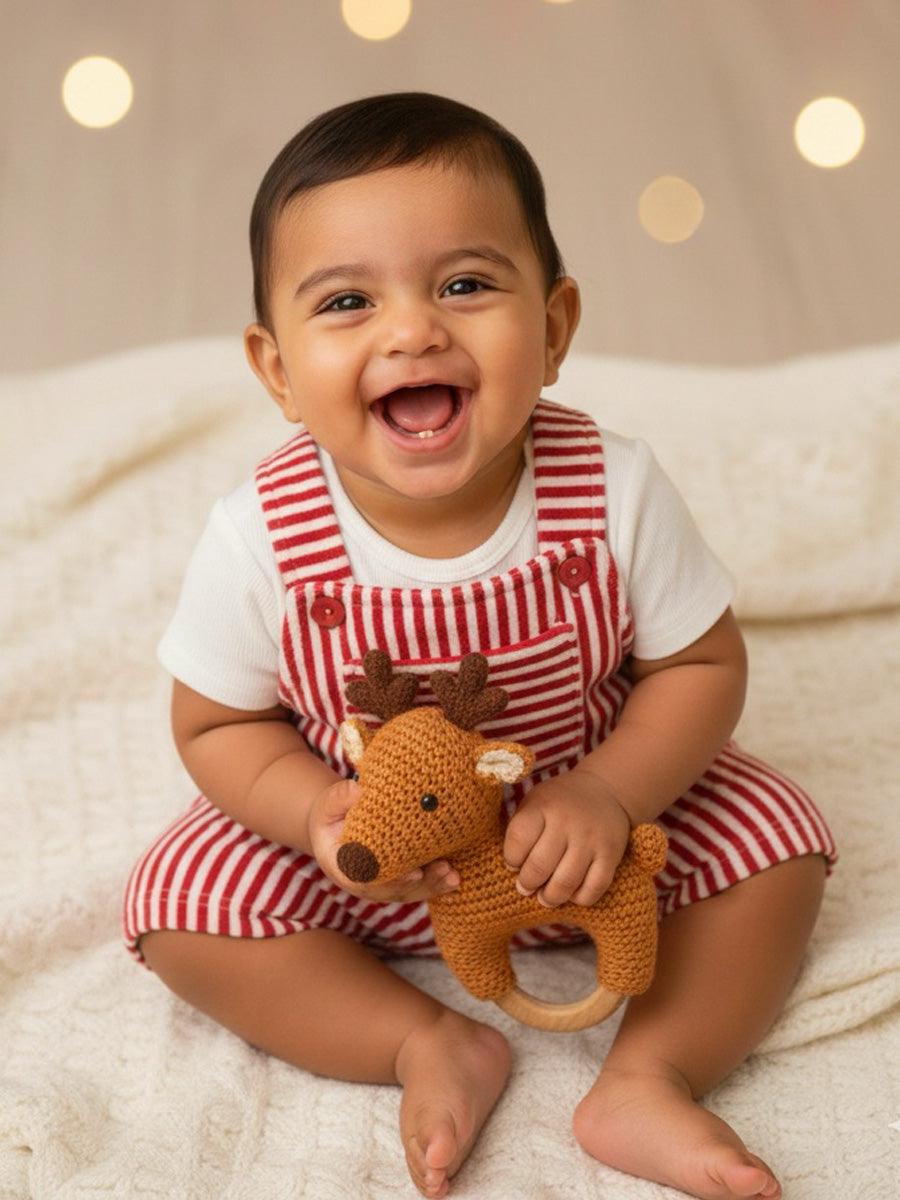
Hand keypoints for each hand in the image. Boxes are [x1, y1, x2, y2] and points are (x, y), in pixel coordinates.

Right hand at [308, 778, 459, 902]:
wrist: (335, 822)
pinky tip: (455, 879)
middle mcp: (359, 881)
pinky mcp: (393, 880)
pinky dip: (434, 885)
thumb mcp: (331, 802)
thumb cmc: (332, 811)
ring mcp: (377, 884)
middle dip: (420, 884)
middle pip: (391, 891)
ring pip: (406, 892)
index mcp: (340, 865)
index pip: (365, 879)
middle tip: (444, 870)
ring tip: (453, 876)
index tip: (414, 874)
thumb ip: (342, 797)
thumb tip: (361, 789)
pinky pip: (414, 888)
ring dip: (431, 886)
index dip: (390, 880)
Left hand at [503, 770, 630, 907]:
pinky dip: (580, 898)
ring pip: (566, 882)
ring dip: (551, 897)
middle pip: (539, 866)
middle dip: (527, 884)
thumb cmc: (558, 803)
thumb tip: (511, 870)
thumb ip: (520, 829)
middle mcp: (567, 821)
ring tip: (545, 897)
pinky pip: (594, 887)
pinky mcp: (611, 853)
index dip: (511, 859)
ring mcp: (591, 838)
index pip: (518, 840)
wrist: (604, 789)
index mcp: (543, 805)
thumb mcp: (534, 802)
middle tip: (525, 887)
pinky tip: (572, 894)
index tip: (513, 863)